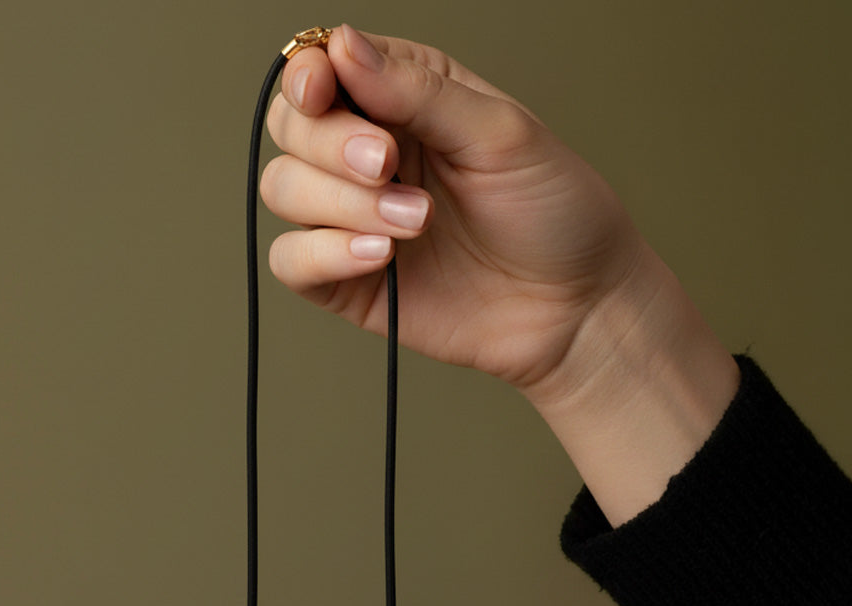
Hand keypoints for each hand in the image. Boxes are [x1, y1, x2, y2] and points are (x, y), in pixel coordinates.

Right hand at [264, 26, 739, 523]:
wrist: (575, 307)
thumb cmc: (555, 213)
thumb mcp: (500, 133)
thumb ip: (418, 90)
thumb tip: (342, 45)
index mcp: (403, 99)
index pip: (319, 70)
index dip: (307, 76)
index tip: (324, 88)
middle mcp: (368, 155)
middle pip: (290, 128)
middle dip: (330, 144)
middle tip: (388, 164)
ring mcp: (353, 219)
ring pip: (283, 190)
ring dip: (342, 202)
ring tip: (415, 221)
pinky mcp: (348, 282)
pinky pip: (290, 261)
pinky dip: (324, 253)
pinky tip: (381, 255)